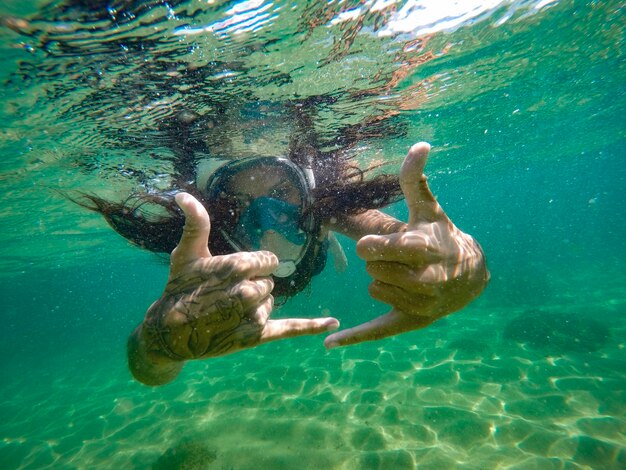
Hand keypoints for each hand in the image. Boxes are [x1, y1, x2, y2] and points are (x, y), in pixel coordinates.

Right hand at [141, 193, 338, 361]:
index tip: (232, 275)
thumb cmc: (179, 288)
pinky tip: (333, 322)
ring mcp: (252, 316)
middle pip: (269, 283)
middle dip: (252, 287)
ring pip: (270, 304)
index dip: (253, 267)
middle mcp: (247, 291)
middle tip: (224, 296)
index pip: (269, 261)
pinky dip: (312, 326)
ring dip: (256, 307)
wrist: (169, 332)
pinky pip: (290, 328)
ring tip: (228, 313)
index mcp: (237, 266)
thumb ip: (195, 223)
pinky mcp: (256, 337)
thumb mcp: (186, 253)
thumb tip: (182, 195)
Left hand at [324, 142, 488, 348]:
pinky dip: (355, 337)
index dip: (370, 245)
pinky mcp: (411, 322)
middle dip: (380, 260)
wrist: (472, 276)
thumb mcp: (429, 208)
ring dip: (382, 279)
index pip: (376, 249)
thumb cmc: (443, 236)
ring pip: (374, 289)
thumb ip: (416, 179)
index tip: (373, 243)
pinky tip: (331, 343)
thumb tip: (420, 144)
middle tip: (400, 258)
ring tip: (403, 273)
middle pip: (372, 269)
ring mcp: (420, 304)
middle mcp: (426, 279)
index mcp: (424, 249)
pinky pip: (378, 331)